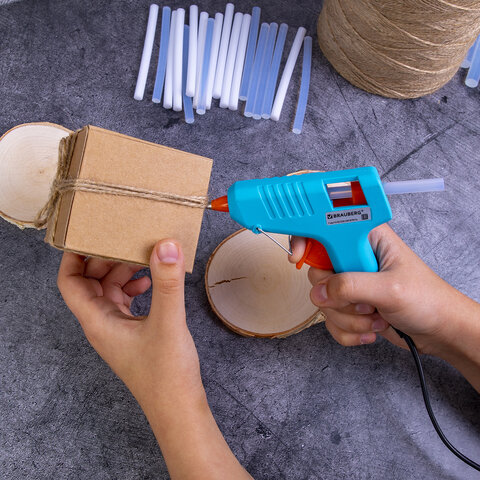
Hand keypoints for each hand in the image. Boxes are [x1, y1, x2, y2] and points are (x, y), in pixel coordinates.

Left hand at [58, 240, 252, 478]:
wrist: (178, 407)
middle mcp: (102, 323)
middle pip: (91, 282)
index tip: (90, 235)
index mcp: (97, 320)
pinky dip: (135, 286)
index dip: (74, 258)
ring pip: (110, 290)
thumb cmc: (166, 373)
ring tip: (143, 257)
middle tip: (126, 239)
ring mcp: (116, 329)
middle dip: (105, 259)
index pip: (70, 282)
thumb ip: (167, 282)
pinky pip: (125, 301)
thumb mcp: (168, 321)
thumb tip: (166, 245)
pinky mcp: (132, 333)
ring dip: (122, 271)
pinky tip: (152, 282)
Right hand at [289, 225, 479, 359]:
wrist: (439, 332)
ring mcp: (351, 283)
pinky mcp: (349, 305)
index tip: (297, 257)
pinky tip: (371, 329)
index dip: (305, 239)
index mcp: (365, 238)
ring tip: (375, 317)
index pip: (324, 228)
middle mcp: (354, 258)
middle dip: (337, 296)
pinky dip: (348, 330)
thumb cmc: (428, 300)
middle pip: (317, 272)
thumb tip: (319, 292)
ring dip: (348, 317)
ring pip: (322, 300)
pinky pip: (330, 320)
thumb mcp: (390, 289)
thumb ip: (351, 286)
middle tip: (363, 300)